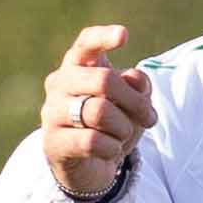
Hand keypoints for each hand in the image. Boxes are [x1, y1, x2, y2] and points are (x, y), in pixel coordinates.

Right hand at [39, 23, 155, 202]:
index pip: (86, 43)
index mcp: (78, 66)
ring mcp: (52, 112)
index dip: (104, 37)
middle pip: (103, 80)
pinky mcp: (53, 142)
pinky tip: (111, 151)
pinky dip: (113, 148)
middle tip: (149, 117)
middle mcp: (59, 83)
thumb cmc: (112, 125)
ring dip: (124, 127)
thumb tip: (133, 78)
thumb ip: (138, 86)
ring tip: (123, 136)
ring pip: (99, 111)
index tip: (124, 36)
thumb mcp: (133, 103)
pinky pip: (93, 141)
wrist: (91, 166)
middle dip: (134, 101)